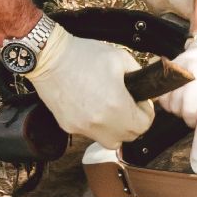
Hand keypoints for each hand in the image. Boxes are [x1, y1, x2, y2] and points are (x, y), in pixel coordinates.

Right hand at [27, 24, 154, 149]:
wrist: (50, 58)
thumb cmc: (83, 55)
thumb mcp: (120, 58)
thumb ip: (138, 74)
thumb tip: (145, 87)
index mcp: (116, 105)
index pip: (143, 125)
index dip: (146, 113)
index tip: (140, 102)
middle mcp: (100, 122)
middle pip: (128, 137)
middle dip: (133, 122)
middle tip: (128, 106)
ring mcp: (83, 127)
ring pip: (109, 141)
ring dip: (115, 129)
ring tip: (110, 109)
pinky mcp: (69, 126)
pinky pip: (90, 134)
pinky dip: (95, 125)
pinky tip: (91, 106)